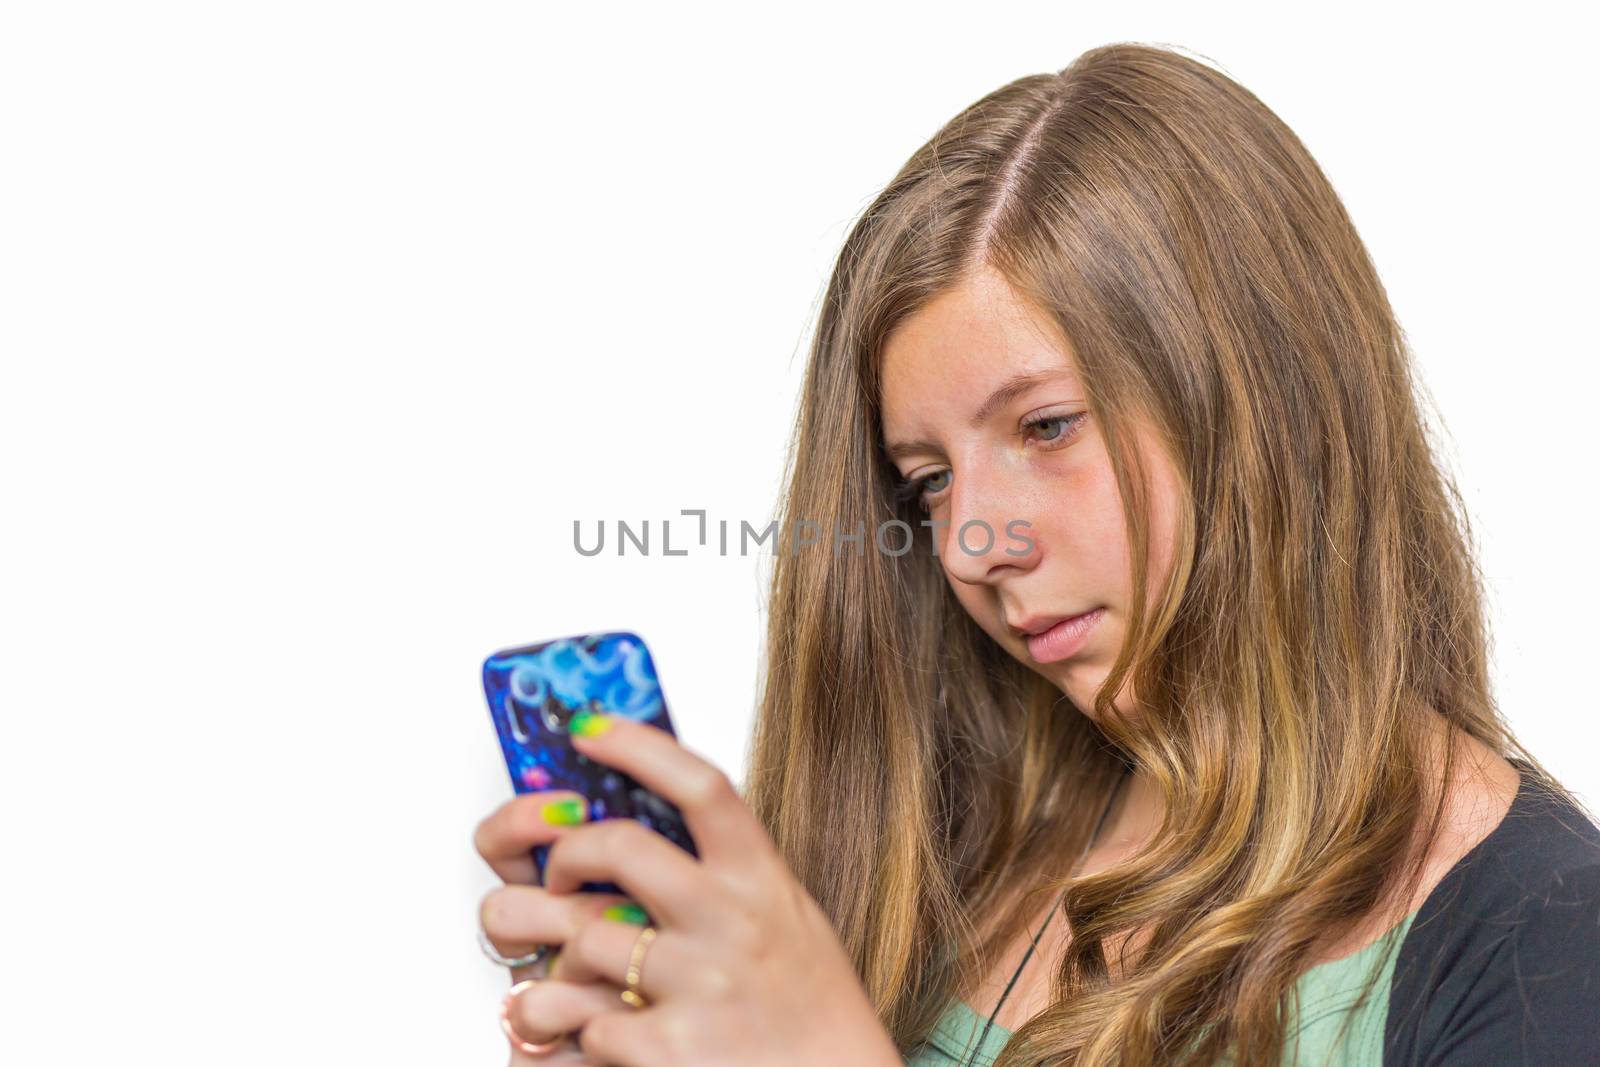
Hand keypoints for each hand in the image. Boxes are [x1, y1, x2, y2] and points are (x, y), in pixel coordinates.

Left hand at [478, 711, 902, 1066]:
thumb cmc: (809, 1012)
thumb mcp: (789, 920)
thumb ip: (730, 876)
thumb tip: (652, 824)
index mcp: (764, 882)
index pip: (701, 786)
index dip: (637, 745)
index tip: (590, 728)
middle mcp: (732, 923)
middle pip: (619, 845)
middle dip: (567, 856)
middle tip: (559, 876)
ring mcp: (698, 986)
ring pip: (583, 941)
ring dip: (564, 962)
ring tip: (580, 981)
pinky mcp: (665, 1051)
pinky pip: (584, 1024)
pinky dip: (581, 1033)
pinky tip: (607, 1038)